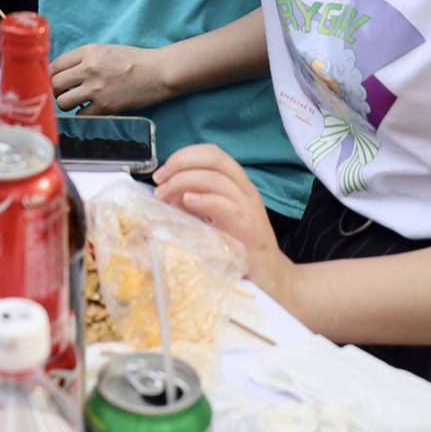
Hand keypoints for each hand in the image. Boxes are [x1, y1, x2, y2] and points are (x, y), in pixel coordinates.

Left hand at [50, 42, 171, 112]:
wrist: (159, 72)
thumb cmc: (133, 60)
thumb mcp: (105, 50)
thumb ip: (83, 58)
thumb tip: (61, 71)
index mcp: (88, 52)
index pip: (54, 65)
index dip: (48, 75)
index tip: (50, 81)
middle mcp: (89, 69)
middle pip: (54, 84)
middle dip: (54, 91)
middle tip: (60, 94)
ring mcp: (96, 89)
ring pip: (63, 102)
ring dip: (65, 104)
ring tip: (74, 102)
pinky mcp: (106, 106)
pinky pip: (81, 115)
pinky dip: (82, 114)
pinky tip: (88, 109)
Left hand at [153, 144, 295, 305]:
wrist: (271, 278)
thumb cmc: (238, 248)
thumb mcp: (213, 218)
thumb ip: (194, 202)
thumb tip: (164, 194)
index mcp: (237, 184)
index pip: (211, 153)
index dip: (183, 156)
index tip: (161, 173)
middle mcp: (245, 190)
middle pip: (213, 158)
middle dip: (180, 163)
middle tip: (159, 182)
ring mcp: (248, 207)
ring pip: (215, 178)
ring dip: (182, 182)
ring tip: (164, 197)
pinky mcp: (248, 228)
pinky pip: (225, 205)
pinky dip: (202, 200)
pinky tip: (186, 203)